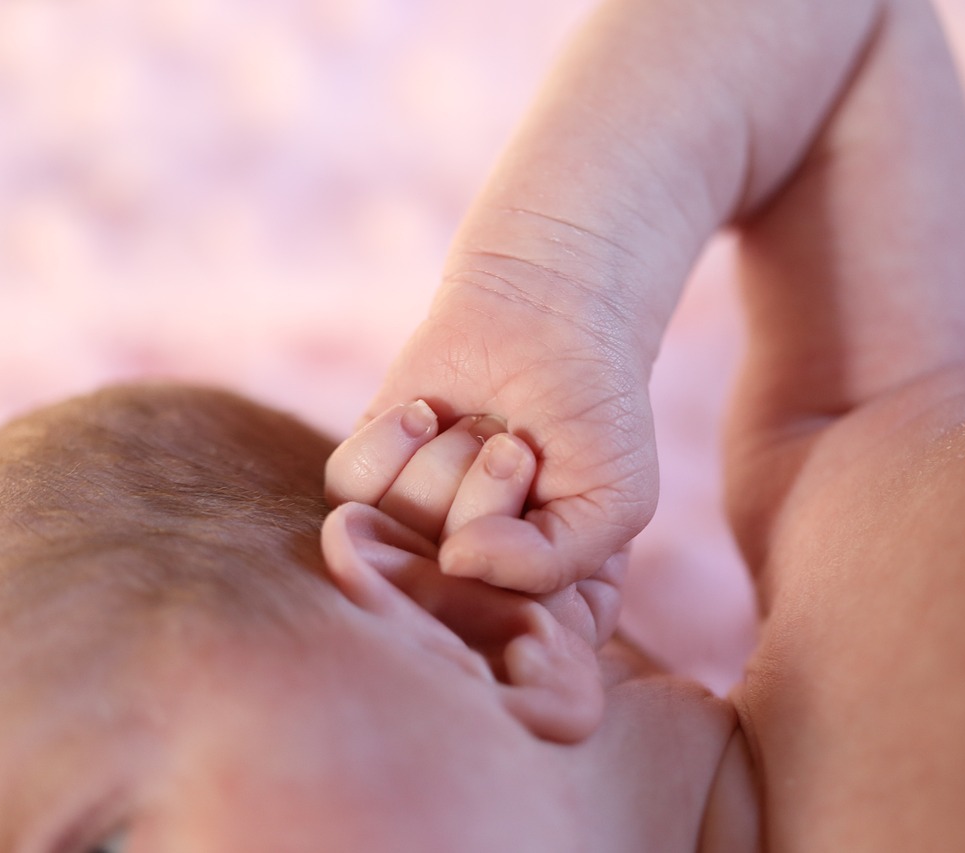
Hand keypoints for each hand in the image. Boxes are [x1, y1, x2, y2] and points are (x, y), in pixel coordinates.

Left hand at [325, 400, 624, 649]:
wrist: (548, 311)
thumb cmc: (595, 409)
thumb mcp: (615, 497)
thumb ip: (550, 563)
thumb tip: (453, 564)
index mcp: (551, 608)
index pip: (510, 653)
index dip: (509, 594)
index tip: (531, 512)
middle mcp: (476, 586)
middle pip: (444, 595)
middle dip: (484, 503)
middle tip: (516, 449)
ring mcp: (415, 539)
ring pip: (396, 540)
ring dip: (445, 463)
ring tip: (482, 428)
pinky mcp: (367, 487)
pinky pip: (349, 492)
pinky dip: (391, 441)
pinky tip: (428, 413)